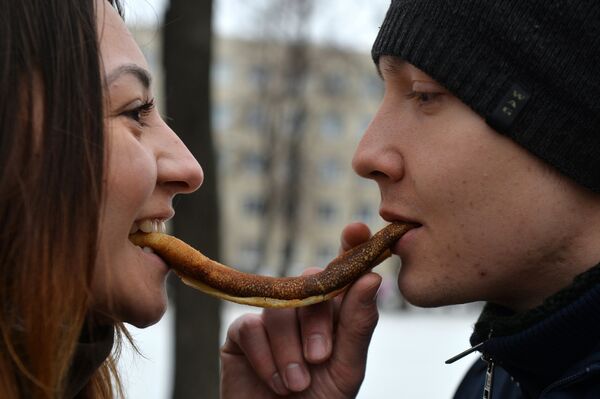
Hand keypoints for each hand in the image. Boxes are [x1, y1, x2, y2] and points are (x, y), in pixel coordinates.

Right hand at [220, 223, 380, 397]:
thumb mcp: (346, 369)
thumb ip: (357, 325)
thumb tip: (371, 277)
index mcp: (334, 313)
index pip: (343, 272)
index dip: (350, 247)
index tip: (356, 230)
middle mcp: (303, 309)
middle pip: (308, 285)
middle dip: (316, 323)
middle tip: (320, 359)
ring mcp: (271, 318)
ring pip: (278, 308)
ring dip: (290, 351)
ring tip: (297, 384)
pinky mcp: (242, 333)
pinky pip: (251, 327)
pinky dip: (266, 357)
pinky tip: (274, 381)